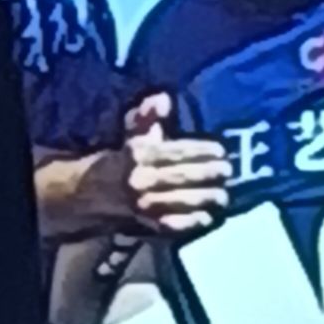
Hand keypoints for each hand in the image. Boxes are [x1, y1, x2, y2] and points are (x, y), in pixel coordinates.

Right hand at [115, 93, 232, 234]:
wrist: (95, 194)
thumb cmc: (125, 160)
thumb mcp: (134, 135)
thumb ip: (149, 115)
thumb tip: (163, 98)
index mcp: (139, 155)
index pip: (176, 151)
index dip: (201, 150)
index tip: (221, 150)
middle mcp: (141, 180)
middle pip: (181, 176)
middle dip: (208, 173)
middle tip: (228, 170)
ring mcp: (144, 205)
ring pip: (180, 201)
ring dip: (206, 198)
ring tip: (224, 195)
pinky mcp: (147, 225)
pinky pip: (173, 225)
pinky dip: (191, 222)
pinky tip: (207, 217)